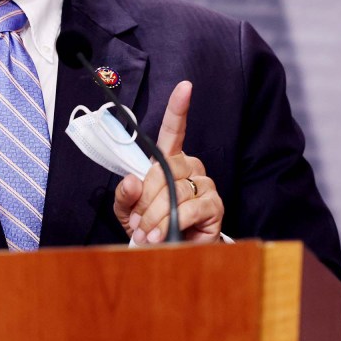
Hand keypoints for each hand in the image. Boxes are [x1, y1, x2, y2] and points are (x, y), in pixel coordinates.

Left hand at [113, 81, 223, 244]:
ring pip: (175, 190)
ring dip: (156, 214)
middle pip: (164, 169)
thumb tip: (133, 180)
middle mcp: (190, 166)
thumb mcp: (127, 209)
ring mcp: (205, 184)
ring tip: (148, 233)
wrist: (169, 254)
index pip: (174, 129)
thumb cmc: (150, 225)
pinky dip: (172, 222)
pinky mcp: (215, 205)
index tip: (185, 86)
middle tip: (138, 221)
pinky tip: (162, 235)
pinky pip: (191, 207)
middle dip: (146, 198)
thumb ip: (125, 194)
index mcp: (169, 160)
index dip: (179, 107)